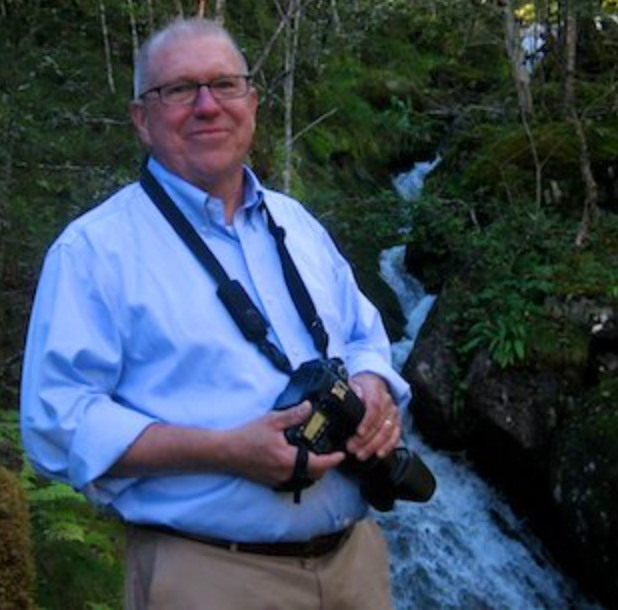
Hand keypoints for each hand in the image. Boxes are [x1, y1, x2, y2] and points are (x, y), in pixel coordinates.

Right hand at [223, 402, 344, 486]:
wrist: (225, 452)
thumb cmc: (247, 436)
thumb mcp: (271, 420)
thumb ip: (293, 415)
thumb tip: (309, 407)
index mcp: (288, 459)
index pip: (318, 464)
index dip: (332, 460)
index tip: (342, 455)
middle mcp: (285, 473)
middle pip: (313, 474)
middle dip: (324, 466)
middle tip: (330, 454)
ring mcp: (278, 480)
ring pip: (303, 478)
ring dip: (312, 470)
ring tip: (316, 456)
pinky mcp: (270, 481)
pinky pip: (292, 479)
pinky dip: (299, 472)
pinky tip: (297, 461)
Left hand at [346, 373, 400, 460]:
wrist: (374, 381)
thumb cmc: (362, 385)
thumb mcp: (354, 382)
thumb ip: (354, 389)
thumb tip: (357, 394)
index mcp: (376, 390)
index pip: (375, 407)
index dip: (367, 421)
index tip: (359, 432)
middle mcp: (388, 402)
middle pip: (380, 423)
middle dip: (366, 439)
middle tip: (352, 448)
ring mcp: (393, 413)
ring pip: (387, 432)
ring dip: (374, 446)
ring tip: (361, 454)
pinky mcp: (397, 422)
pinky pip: (396, 436)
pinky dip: (388, 446)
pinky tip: (379, 454)